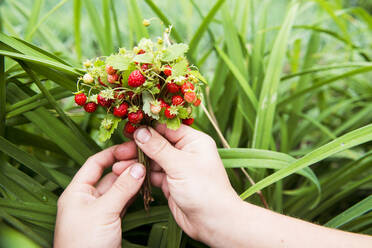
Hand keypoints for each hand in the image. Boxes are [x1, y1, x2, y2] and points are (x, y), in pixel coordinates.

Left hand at [54, 143, 144, 247]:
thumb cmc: (84, 244)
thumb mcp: (104, 212)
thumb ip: (122, 188)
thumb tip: (139, 167)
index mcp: (77, 192)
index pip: (95, 163)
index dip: (113, 153)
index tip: (132, 147)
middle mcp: (87, 199)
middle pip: (108, 175)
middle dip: (126, 167)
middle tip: (145, 160)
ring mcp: (99, 211)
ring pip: (118, 189)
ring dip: (131, 181)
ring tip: (148, 172)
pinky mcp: (110, 222)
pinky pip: (122, 202)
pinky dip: (133, 195)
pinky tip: (144, 189)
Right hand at [116, 124, 241, 245]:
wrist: (213, 222)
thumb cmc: (204, 190)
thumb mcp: (180, 165)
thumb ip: (158, 147)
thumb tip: (140, 131)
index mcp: (193, 141)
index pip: (167, 127)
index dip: (147, 128)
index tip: (128, 128)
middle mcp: (185, 151)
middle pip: (157, 143)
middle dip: (138, 147)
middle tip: (119, 150)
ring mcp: (178, 167)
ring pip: (153, 160)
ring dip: (136, 162)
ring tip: (118, 164)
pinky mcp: (171, 182)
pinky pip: (153, 174)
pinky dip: (141, 174)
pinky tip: (127, 174)